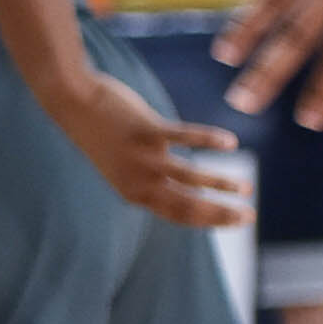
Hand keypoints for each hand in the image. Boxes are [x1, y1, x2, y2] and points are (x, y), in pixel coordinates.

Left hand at [39, 69, 252, 230]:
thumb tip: (188, 184)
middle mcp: (138, 180)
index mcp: (134, 192)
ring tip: (246, 186)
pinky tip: (230, 141)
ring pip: (189, 176)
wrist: (72, 102)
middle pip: (187, 205)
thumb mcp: (125, 164)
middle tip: (250, 216)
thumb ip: (153, 178)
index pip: (179, 215)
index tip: (237, 221)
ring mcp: (142, 156)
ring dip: (220, 183)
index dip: (210, 221)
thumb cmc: (104, 133)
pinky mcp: (145, 129)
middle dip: (221, 213)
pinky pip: (184, 136)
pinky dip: (209, 138)